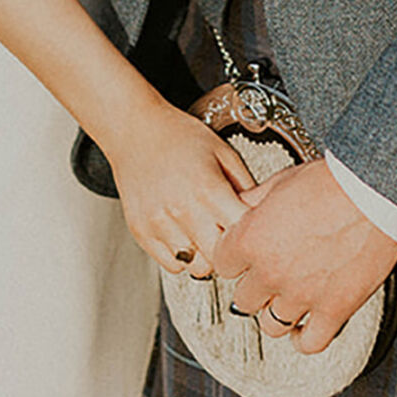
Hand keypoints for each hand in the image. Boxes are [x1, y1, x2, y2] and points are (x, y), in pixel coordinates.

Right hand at [108, 99, 254, 277]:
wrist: (134, 129)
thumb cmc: (178, 136)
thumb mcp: (223, 152)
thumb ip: (245, 186)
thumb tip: (262, 215)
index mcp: (208, 189)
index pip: (242, 235)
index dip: (252, 235)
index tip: (251, 230)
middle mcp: (183, 209)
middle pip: (220, 259)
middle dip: (229, 251)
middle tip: (228, 235)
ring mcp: (159, 223)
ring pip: (196, 268)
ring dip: (206, 255)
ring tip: (204, 233)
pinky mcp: (141, 231)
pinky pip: (172, 265)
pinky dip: (182, 256)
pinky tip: (184, 233)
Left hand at [212, 157, 396, 355]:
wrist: (375, 192)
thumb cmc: (332, 182)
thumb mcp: (281, 181)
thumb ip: (253, 201)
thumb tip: (239, 207)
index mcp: (251, 239)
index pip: (222, 265)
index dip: (234, 260)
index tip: (244, 258)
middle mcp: (271, 271)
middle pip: (243, 299)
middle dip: (254, 287)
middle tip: (269, 275)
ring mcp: (302, 294)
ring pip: (271, 324)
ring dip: (276, 313)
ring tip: (287, 300)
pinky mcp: (335, 309)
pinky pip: (310, 342)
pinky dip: (303, 340)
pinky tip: (302, 329)